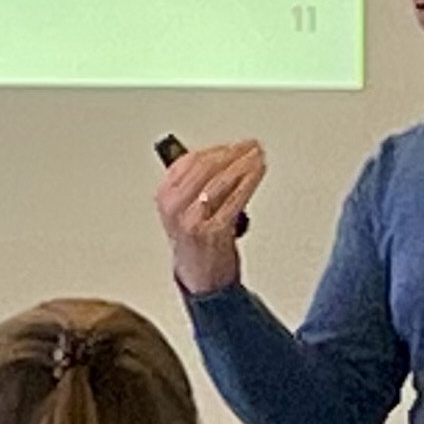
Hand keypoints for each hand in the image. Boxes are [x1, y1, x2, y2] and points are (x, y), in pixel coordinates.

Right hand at [157, 140, 265, 295]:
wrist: (201, 279)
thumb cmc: (197, 244)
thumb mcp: (186, 209)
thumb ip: (198, 184)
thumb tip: (225, 159)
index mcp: (164, 195)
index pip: (188, 160)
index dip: (216, 148)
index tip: (235, 144)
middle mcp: (175, 205)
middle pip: (205, 167)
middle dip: (232, 153)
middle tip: (251, 146)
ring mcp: (192, 219)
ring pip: (220, 181)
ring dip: (243, 164)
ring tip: (258, 156)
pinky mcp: (212, 230)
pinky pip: (233, 200)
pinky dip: (248, 183)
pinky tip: (257, 174)